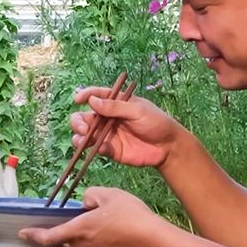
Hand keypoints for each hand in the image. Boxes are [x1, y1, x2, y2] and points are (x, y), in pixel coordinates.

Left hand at [19, 186, 162, 246]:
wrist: (155, 240)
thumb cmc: (132, 215)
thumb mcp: (109, 194)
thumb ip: (91, 195)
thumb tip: (84, 203)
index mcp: (80, 230)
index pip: (49, 238)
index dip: (34, 237)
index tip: (24, 234)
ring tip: (87, 232)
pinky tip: (108, 235)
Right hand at [68, 86, 185, 168]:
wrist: (167, 147)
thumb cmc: (156, 122)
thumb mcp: (137, 110)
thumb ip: (115, 107)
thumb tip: (92, 101)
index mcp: (115, 103)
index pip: (95, 95)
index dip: (85, 96)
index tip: (78, 99)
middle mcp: (107, 118)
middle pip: (84, 117)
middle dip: (78, 121)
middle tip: (84, 127)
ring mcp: (107, 135)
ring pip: (85, 135)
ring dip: (79, 136)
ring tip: (84, 139)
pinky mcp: (110, 150)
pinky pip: (96, 149)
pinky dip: (94, 149)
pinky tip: (101, 148)